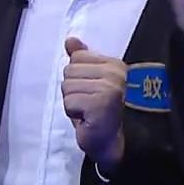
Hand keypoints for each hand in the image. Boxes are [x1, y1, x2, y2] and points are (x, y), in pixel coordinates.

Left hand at [61, 38, 126, 172]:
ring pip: (67, 87)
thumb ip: (82, 60)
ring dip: (73, 103)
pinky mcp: (101, 104)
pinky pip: (69, 102)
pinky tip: (87, 119)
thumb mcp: (90, 82)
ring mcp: (110, 88)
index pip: (77, 58)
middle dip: (73, 90)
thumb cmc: (100, 113)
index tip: (91, 91)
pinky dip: (73, 114)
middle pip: (70, 71)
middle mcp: (116, 74)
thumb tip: (70, 40)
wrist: (112, 143)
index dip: (78, 77)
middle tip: (89, 104)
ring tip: (88, 112)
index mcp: (115, 65)